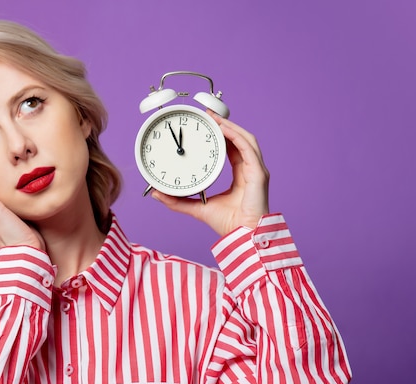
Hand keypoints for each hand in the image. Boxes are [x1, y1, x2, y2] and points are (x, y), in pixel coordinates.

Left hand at [152, 113, 268, 235]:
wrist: (243, 236)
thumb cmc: (228, 224)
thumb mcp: (197, 207)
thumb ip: (177, 201)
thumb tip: (157, 193)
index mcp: (241, 176)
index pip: (232, 149)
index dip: (222, 136)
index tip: (207, 126)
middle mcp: (250, 170)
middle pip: (240, 140)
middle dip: (225, 125)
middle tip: (208, 115)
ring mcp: (256, 171)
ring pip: (246, 139)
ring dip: (230, 126)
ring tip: (214, 118)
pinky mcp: (258, 174)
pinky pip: (248, 148)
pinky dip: (236, 136)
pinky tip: (224, 129)